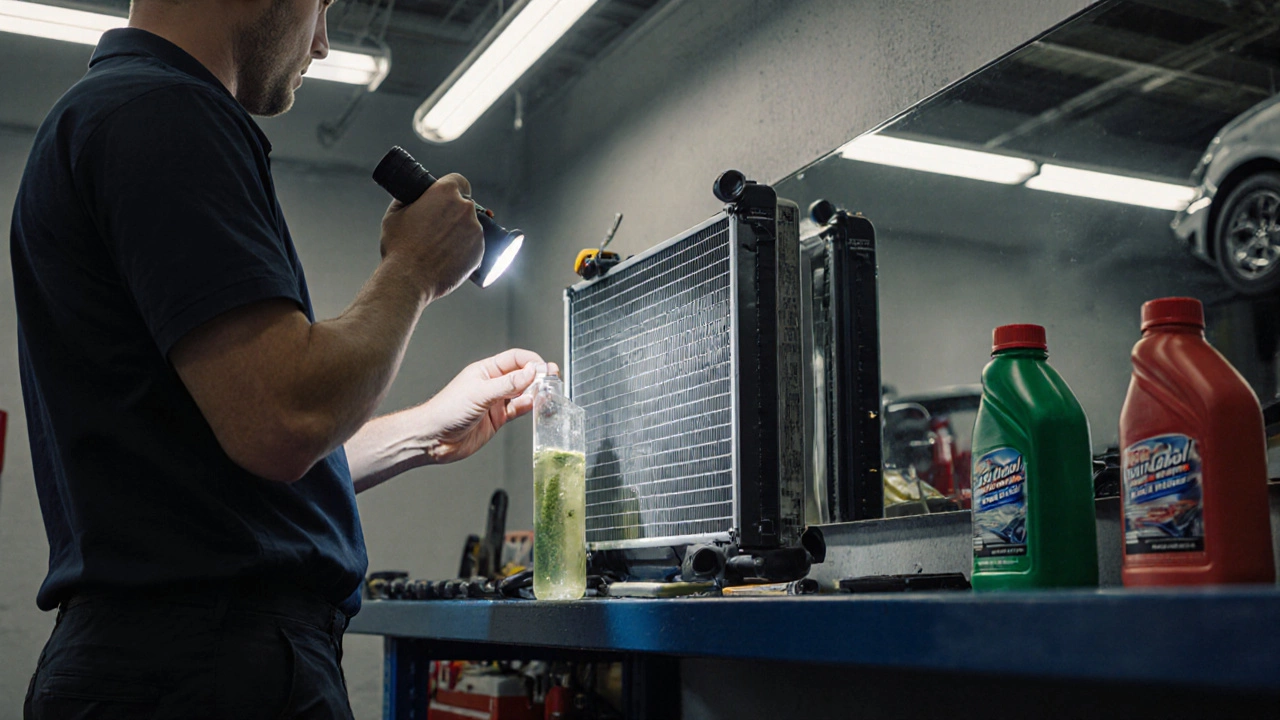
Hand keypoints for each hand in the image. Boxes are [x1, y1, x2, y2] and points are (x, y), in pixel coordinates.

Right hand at [379, 173, 483, 301]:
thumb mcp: (394, 214)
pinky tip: (450, 257)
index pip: (458, 181)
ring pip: (472, 225)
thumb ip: (407, 199)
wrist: (408, 279)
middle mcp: (465, 208)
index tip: (447, 199)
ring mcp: (475, 230)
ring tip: (442, 246)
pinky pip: (475, 245)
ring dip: (462, 232)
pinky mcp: (480, 251)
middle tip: (440, 227)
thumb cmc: (399, 247)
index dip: (452, 189)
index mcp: (445, 192)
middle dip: (455, 213)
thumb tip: (412, 196)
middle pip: (465, 204)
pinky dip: (466, 249)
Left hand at [417, 349, 558, 464]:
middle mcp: (493, 384)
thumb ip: (507, 384)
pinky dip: (529, 407)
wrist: (434, 438)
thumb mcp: (480, 393)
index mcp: (486, 370)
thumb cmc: (447, 410)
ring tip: (548, 393)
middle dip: (538, 375)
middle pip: (522, 374)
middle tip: (553, 379)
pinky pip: (519, 409)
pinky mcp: (498, 418)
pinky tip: (535, 405)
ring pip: (523, 392)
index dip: (532, 361)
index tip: (545, 368)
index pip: (515, 358)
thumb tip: (531, 371)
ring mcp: (496, 402)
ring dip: (536, 392)